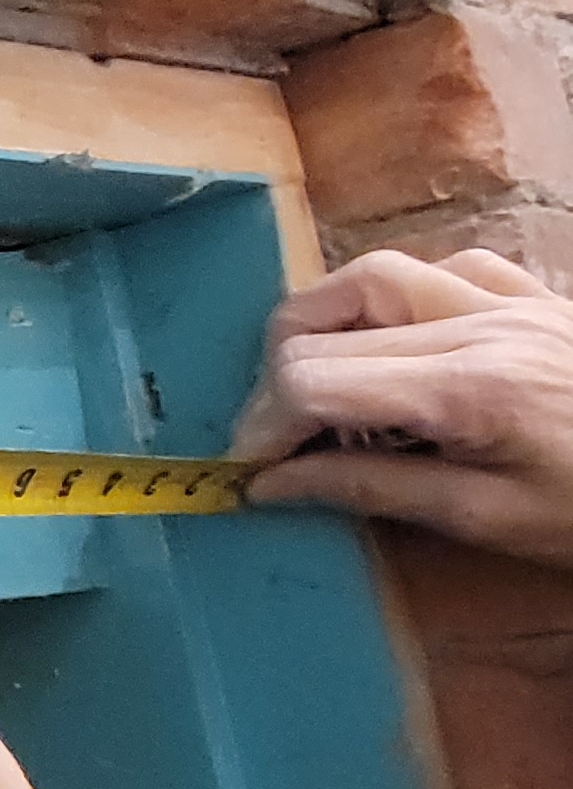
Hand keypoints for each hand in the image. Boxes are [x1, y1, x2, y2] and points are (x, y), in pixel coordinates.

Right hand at [232, 248, 572, 567]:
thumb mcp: (490, 521)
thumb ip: (375, 491)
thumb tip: (272, 484)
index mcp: (466, 390)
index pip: (313, 381)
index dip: (263, 427)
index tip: (248, 473)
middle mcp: (479, 325)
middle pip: (326, 325)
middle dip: (279, 389)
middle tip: (279, 445)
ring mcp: (513, 300)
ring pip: (376, 275)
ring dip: (327, 326)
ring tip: (322, 381)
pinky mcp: (540, 297)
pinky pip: (452, 267)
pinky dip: (405, 297)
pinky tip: (406, 340)